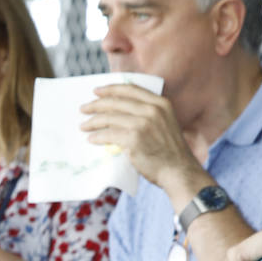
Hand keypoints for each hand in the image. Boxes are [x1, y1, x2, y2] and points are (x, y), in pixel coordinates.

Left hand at [79, 84, 202, 192]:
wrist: (178, 171)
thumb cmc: (169, 152)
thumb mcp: (164, 123)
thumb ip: (147, 114)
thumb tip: (118, 113)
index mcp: (160, 103)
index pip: (131, 89)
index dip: (111, 89)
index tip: (96, 92)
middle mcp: (152, 110)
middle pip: (116, 102)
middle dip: (96, 105)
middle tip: (83, 108)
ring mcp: (143, 124)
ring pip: (110, 118)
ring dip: (93, 122)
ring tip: (83, 126)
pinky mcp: (134, 139)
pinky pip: (109, 135)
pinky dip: (97, 137)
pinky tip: (91, 139)